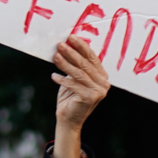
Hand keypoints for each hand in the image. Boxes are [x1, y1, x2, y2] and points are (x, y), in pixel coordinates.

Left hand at [51, 37, 109, 157]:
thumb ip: (76, 66)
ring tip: (55, 56)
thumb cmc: (70, 97)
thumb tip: (67, 45)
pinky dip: (62, 80)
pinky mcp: (90, 97)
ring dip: (65, 64)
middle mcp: (104, 83)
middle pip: (85, 64)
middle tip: (60, 44)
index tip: (71, 37)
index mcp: (103, 76)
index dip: (81, 46)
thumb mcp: (74, 79)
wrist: (69, 120)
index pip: (92, 58)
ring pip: (79, 73)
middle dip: (71, 52)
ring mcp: (98, 91)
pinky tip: (53, 76)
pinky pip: (73, 84)